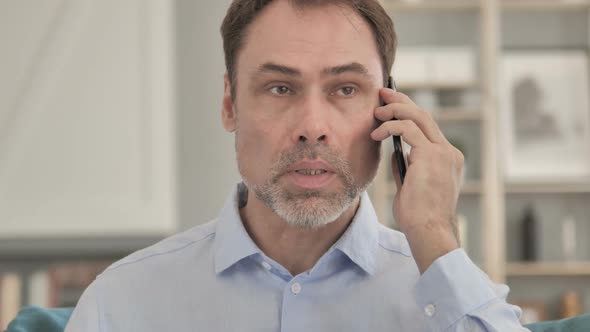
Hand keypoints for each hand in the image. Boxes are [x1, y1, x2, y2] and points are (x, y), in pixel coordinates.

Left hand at [370, 88, 463, 273]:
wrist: (429, 231)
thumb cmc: (419, 216)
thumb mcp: (410, 187)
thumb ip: (406, 167)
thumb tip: (395, 152)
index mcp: (447, 160)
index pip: (428, 128)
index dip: (408, 113)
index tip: (390, 105)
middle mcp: (449, 153)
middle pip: (425, 115)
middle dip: (401, 101)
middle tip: (382, 93)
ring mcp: (443, 153)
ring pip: (418, 117)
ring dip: (394, 110)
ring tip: (376, 112)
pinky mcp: (432, 155)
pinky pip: (408, 130)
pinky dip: (390, 127)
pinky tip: (376, 134)